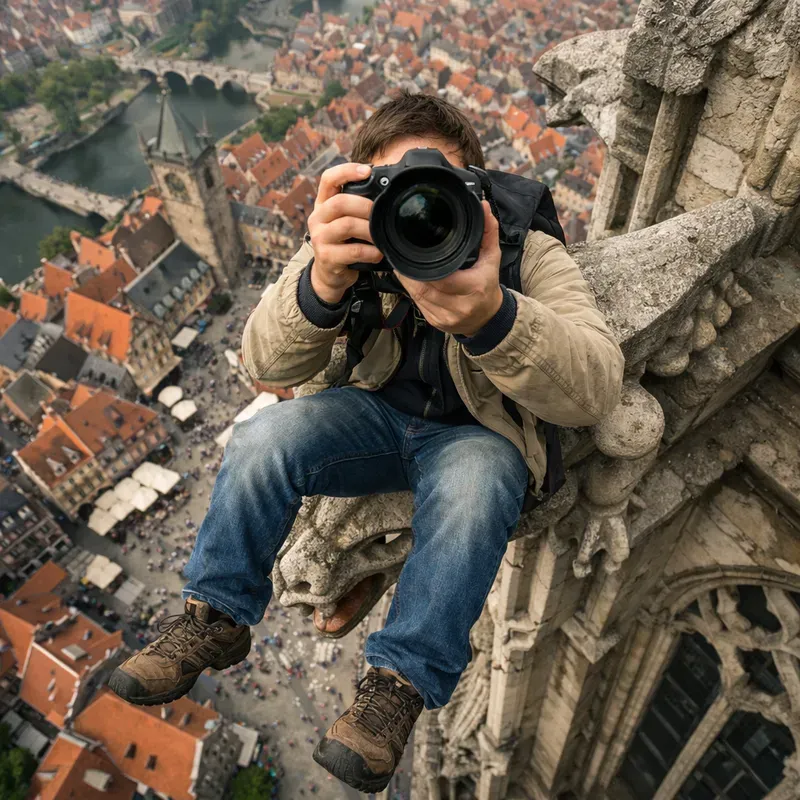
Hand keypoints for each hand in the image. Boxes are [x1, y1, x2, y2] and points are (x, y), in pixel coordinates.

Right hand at [306, 162, 383, 302]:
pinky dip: (370, 252)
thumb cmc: (343, 243)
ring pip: (346, 226)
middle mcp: (317, 218)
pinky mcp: (327, 257)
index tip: (367, 171)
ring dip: (369, 229)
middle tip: (379, 213)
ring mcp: (319, 238)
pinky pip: (353, 251)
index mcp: (323, 204)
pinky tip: (378, 253)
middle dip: (364, 206)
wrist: (330, 274)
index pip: (328, 179)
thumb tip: (387, 194)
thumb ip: (356, 207)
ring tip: (381, 235)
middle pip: (339, 203)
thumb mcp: (345, 221)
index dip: (346, 171)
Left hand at [393, 201, 502, 335]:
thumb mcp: (492, 258)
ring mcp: (446, 317)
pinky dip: (413, 292)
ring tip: (403, 268)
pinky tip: (411, 282)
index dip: (422, 268)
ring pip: (417, 297)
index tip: (413, 254)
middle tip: (402, 259)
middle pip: (424, 288)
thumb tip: (482, 207)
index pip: (441, 278)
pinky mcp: (436, 323)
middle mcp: (459, 305)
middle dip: (410, 273)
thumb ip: (488, 232)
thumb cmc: (488, 286)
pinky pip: (418, 305)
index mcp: (473, 287)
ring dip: (408, 282)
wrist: (488, 318)